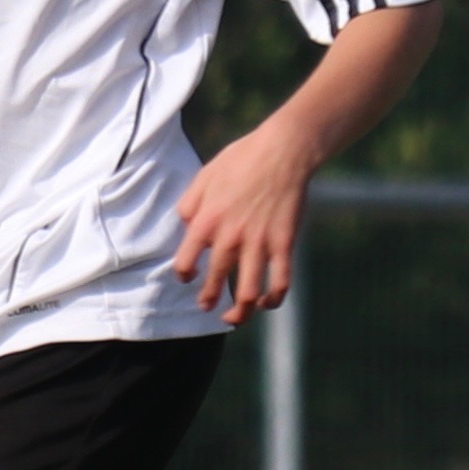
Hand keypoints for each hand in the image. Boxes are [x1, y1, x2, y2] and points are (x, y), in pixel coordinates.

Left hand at [172, 117, 317, 322]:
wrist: (282, 151)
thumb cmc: (241, 160)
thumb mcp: (202, 177)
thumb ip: (189, 204)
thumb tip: (184, 226)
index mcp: (205, 222)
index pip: (185, 261)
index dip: (185, 274)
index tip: (188, 278)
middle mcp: (229, 237)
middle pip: (215, 281)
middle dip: (208, 299)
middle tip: (207, 307)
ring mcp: (258, 243)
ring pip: (247, 291)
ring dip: (239, 311)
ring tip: (234, 318)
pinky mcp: (284, 244)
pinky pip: (280, 281)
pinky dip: (274, 299)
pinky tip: (268, 304)